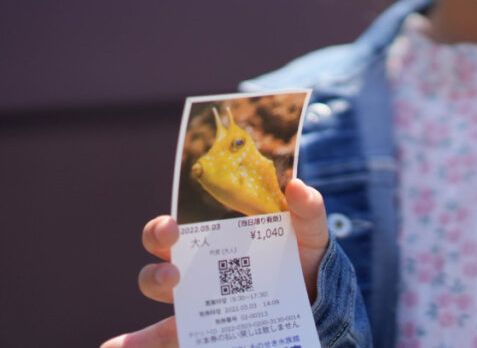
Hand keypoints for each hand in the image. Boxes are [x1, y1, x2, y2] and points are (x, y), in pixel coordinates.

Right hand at [101, 179, 328, 347]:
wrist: (321, 301)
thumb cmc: (305, 260)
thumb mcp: (311, 233)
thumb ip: (307, 210)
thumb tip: (296, 185)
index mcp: (214, 241)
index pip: (174, 232)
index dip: (163, 229)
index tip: (172, 229)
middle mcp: (198, 271)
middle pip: (159, 267)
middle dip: (157, 269)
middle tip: (174, 273)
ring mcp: (199, 304)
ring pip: (160, 306)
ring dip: (154, 305)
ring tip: (170, 298)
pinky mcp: (203, 333)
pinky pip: (163, 340)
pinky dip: (134, 344)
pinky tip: (115, 347)